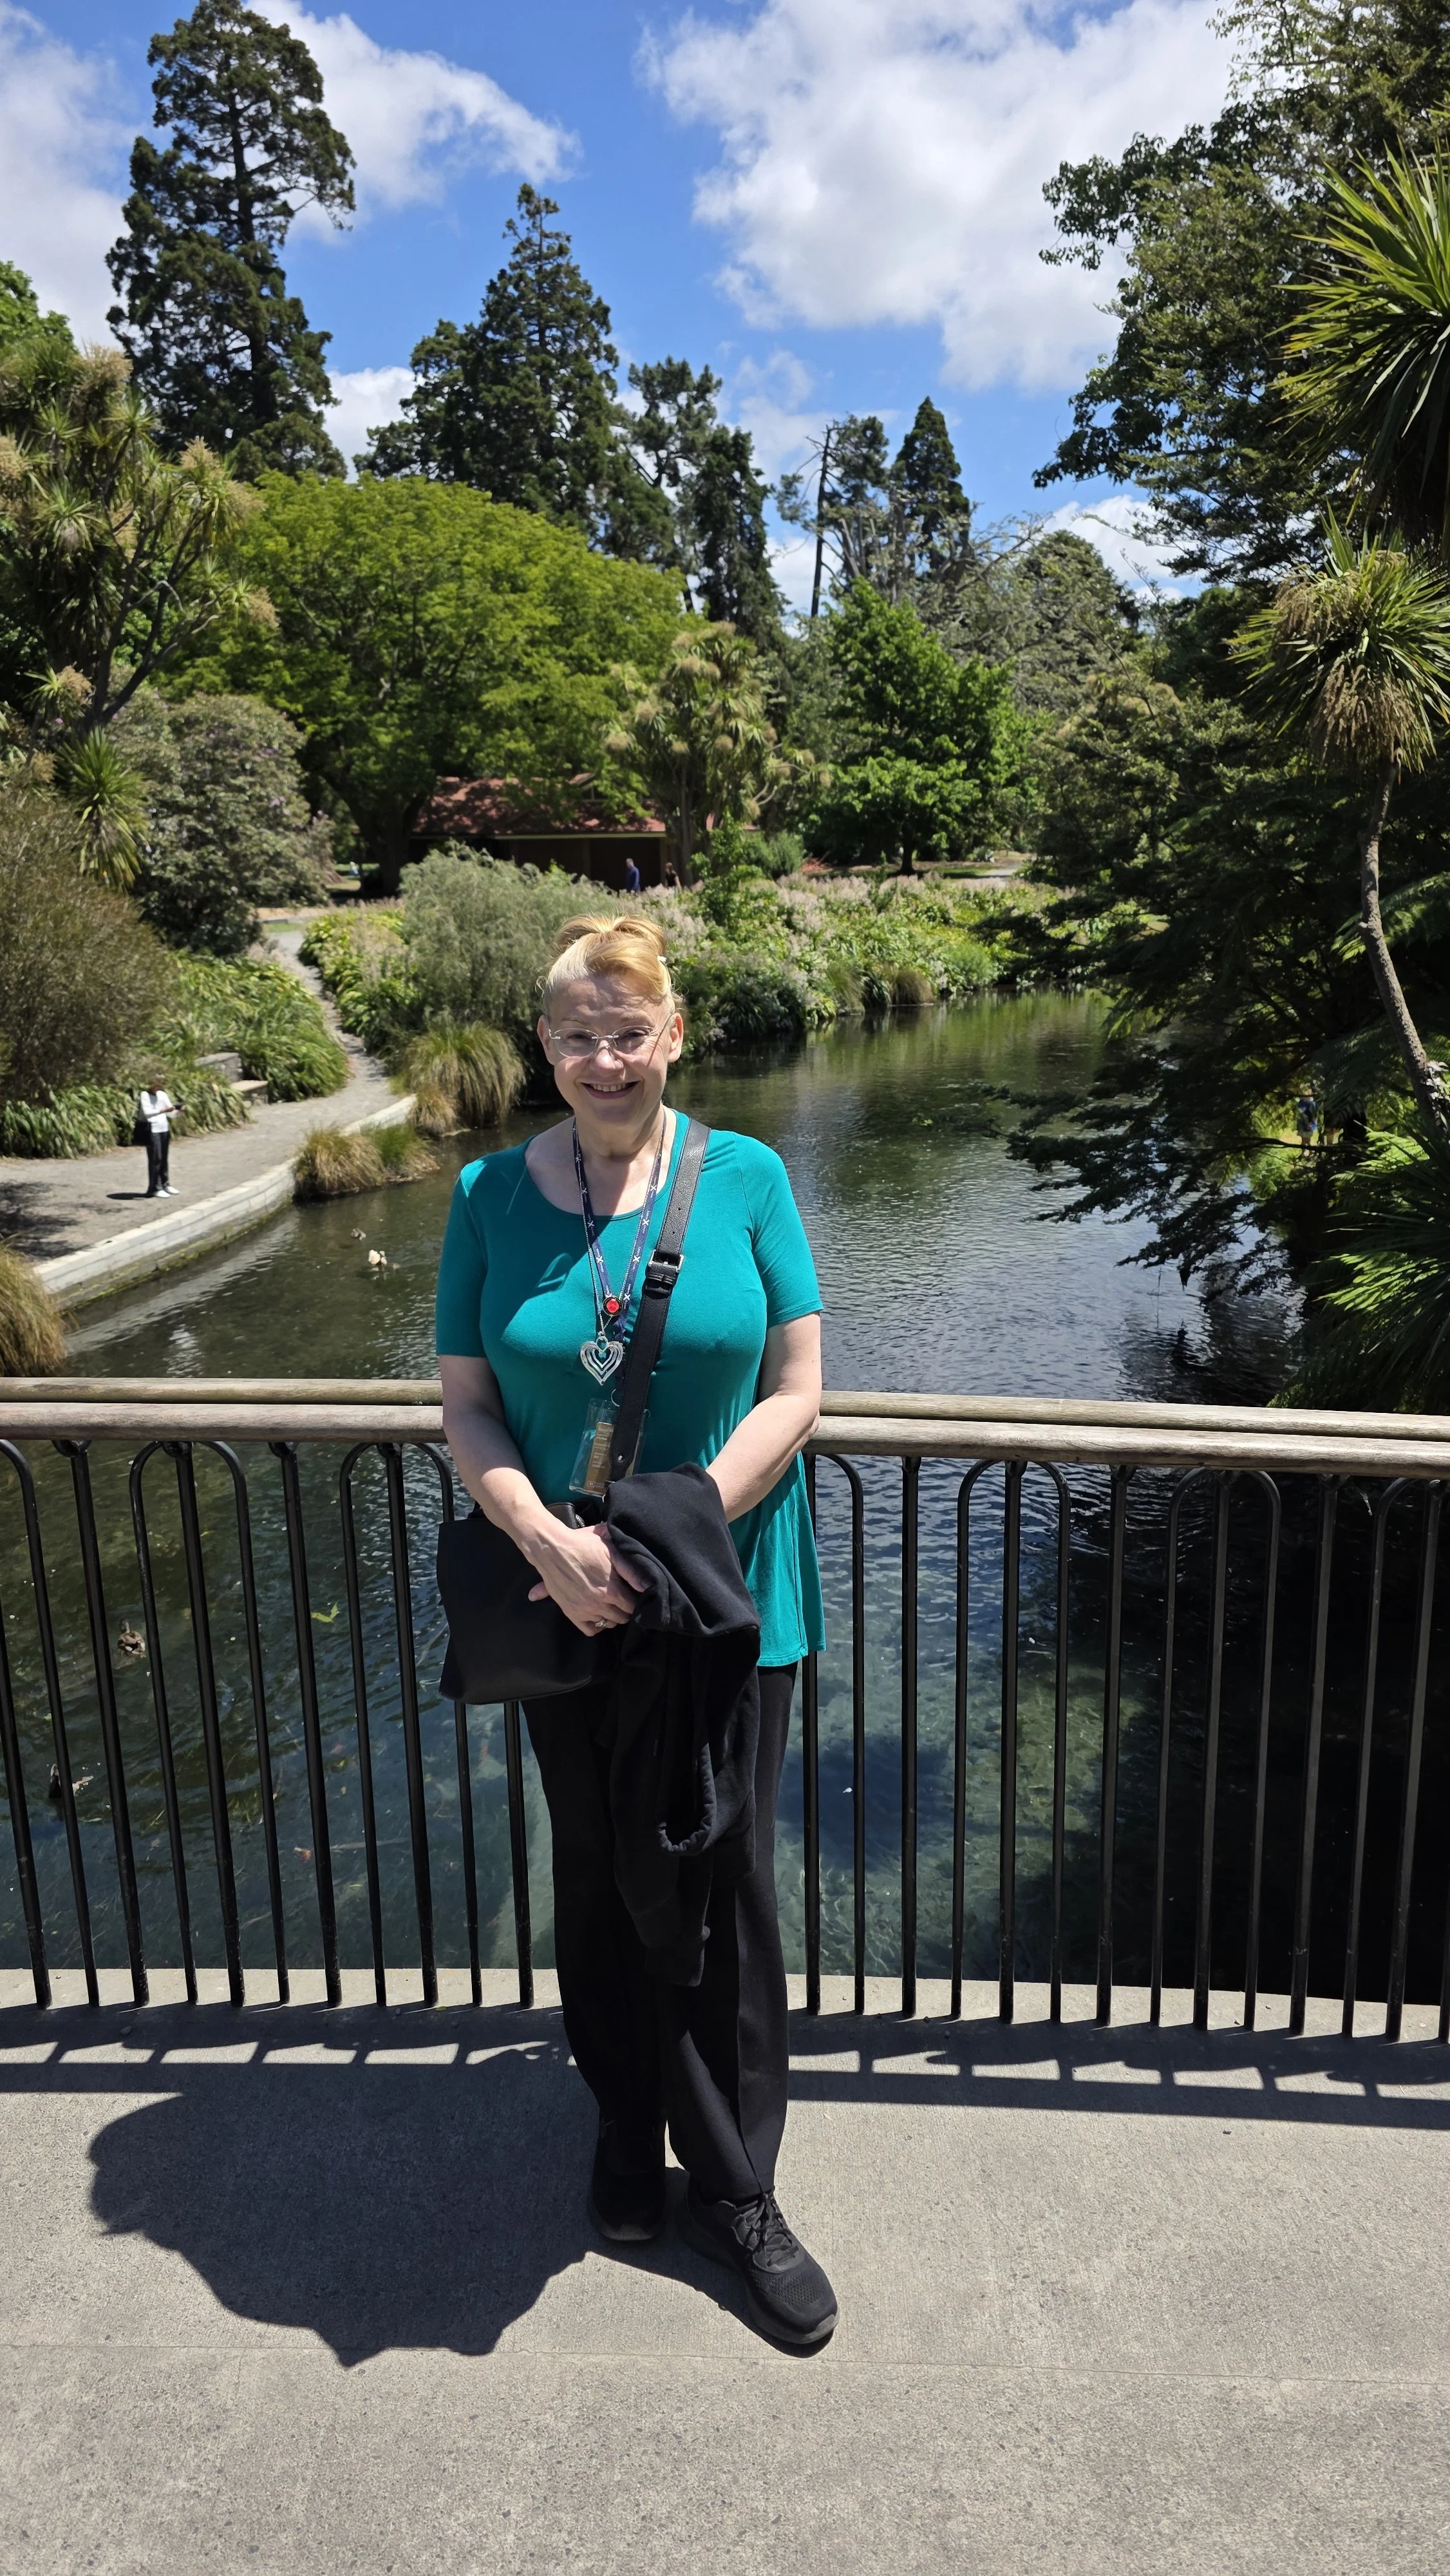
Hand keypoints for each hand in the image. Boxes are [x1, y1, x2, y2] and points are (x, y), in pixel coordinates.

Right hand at [526, 1520, 644, 1635]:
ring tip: (610, 1605)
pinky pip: (590, 1630)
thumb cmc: (583, 1545)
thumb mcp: (610, 1550)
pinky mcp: (571, 1613)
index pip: (632, 1606)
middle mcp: (599, 1603)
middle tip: (622, 1600)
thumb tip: (647, 1586)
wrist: (551, 1549)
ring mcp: (584, 1610)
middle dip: (626, 1610)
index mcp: (611, 1589)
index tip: (632, 1594)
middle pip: (622, 1618)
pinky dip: (596, 1626)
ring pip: (607, 1624)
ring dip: (612, 1617)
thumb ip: (630, 1569)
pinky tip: (597, 1615)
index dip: (635, 1600)